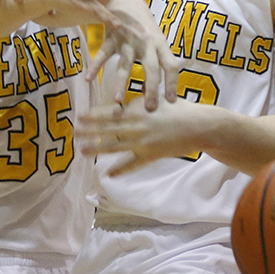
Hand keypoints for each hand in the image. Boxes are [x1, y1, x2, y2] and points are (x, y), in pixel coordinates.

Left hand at [77, 97, 199, 175]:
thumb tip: (126, 98)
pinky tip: (109, 174)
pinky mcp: (151, 155)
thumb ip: (140, 100)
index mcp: (137, 109)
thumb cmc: (180, 108)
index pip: (110, 112)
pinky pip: (132, 164)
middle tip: (74, 131)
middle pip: (107, 128)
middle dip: (88, 130)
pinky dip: (121, 169)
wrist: (200, 125)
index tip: (80, 116)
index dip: (94, 115)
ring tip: (82, 151)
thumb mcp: (157, 98)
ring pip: (114, 146)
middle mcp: (136, 125)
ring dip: (96, 149)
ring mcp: (142, 141)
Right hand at [87, 0, 178, 110]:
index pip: (171, 65)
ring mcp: (127, 40)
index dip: (172, 83)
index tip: (170, 101)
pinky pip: (102, 54)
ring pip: (125, 65)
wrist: (125, 0)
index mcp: (160, 43)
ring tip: (117, 101)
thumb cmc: (143, 25)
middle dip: (150, 88)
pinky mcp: (111, 38)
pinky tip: (87, 78)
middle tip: (149, 108)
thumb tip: (153, 90)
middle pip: (151, 67)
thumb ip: (157, 61)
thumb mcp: (155, 40)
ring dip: (120, 83)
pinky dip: (94, 66)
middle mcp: (146, 42)